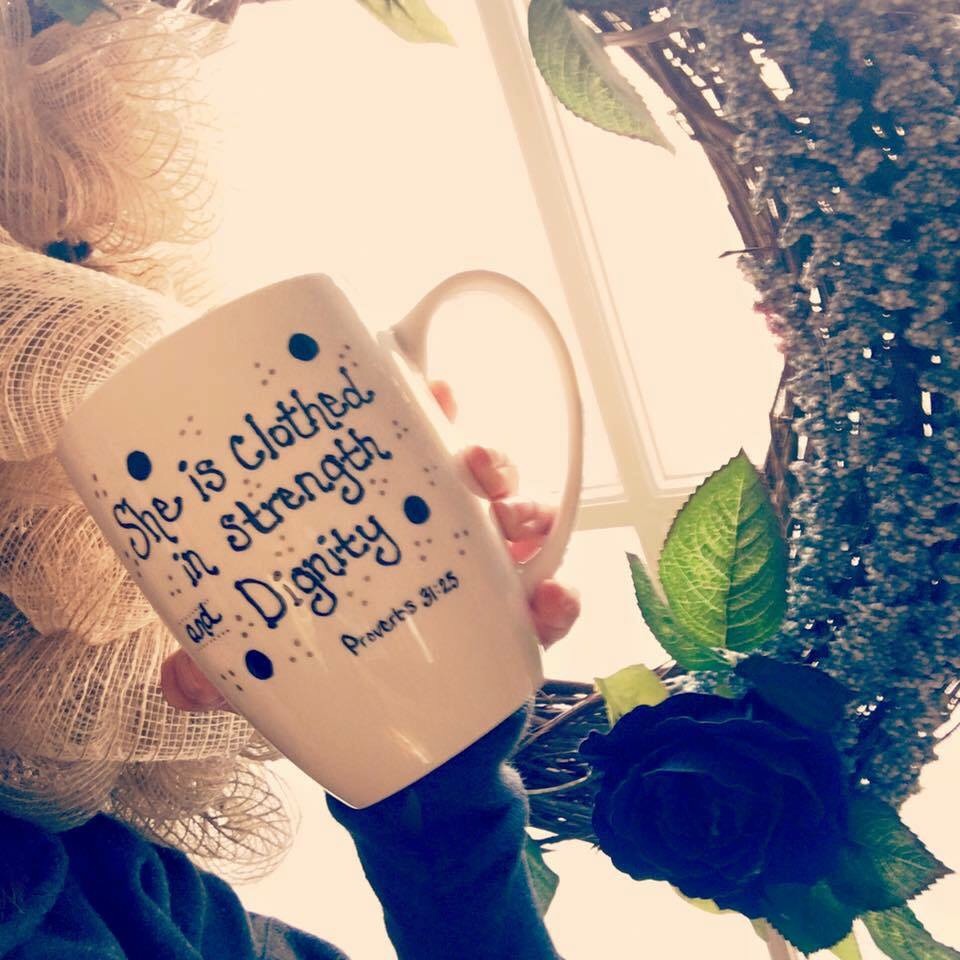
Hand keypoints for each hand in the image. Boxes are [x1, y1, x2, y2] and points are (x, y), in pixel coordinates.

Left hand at [161, 380, 580, 711]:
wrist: (396, 754)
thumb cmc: (336, 673)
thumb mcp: (272, 659)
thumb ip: (225, 662)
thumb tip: (177, 680)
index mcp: (384, 521)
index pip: (408, 451)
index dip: (425, 410)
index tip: (432, 390)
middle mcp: (439, 538)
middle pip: (473, 476)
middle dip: (486, 455)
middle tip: (477, 464)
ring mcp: (485, 581)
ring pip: (522, 525)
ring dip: (529, 512)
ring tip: (518, 523)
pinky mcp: (519, 629)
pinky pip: (551, 602)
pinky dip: (561, 597)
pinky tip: (554, 599)